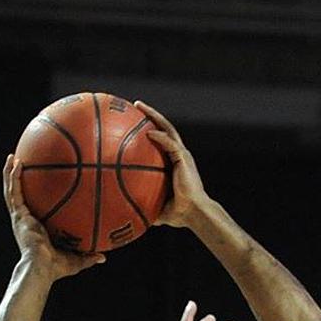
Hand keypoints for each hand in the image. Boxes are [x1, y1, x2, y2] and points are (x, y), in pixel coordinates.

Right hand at [2, 155, 104, 279]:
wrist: (42, 267)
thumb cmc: (56, 268)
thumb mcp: (76, 260)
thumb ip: (88, 256)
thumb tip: (103, 257)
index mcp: (36, 229)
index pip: (35, 210)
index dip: (34, 198)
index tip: (38, 187)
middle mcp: (26, 221)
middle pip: (21, 196)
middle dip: (20, 180)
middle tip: (23, 164)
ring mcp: (20, 217)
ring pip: (12, 190)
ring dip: (11, 173)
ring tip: (13, 156)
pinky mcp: (18, 214)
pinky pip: (14, 191)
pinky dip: (13, 176)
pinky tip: (17, 162)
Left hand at [134, 101, 208, 227]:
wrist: (195, 213)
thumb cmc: (179, 214)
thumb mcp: (157, 207)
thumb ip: (144, 204)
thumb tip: (125, 211)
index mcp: (175, 163)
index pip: (162, 140)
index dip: (150, 129)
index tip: (136, 123)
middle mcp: (180, 155)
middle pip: (164, 128)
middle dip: (150, 115)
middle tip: (135, 106)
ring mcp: (183, 155)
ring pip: (168, 129)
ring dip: (153, 116)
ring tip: (138, 106)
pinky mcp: (184, 159)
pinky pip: (170, 143)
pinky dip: (159, 136)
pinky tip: (147, 132)